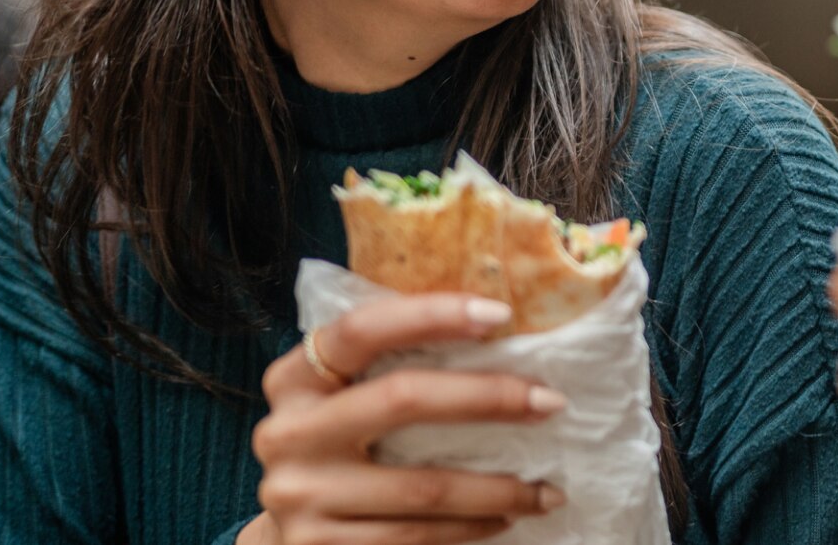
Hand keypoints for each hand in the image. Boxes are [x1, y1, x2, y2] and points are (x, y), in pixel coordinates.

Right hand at [247, 294, 568, 544]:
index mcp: (294, 379)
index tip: (500, 314)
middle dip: (489, 397)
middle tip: (551, 401)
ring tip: (548, 487)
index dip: (432, 315)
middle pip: (402, 398)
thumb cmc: (338, 449)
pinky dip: (472, 526)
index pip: (363, 330)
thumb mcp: (342, 400)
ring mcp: (299, 494)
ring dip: (499, 488)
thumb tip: (497, 334)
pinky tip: (505, 517)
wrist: (286, 536)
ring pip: (424, 485)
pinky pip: (416, 535)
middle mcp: (287, 432)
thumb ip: (387, 368)